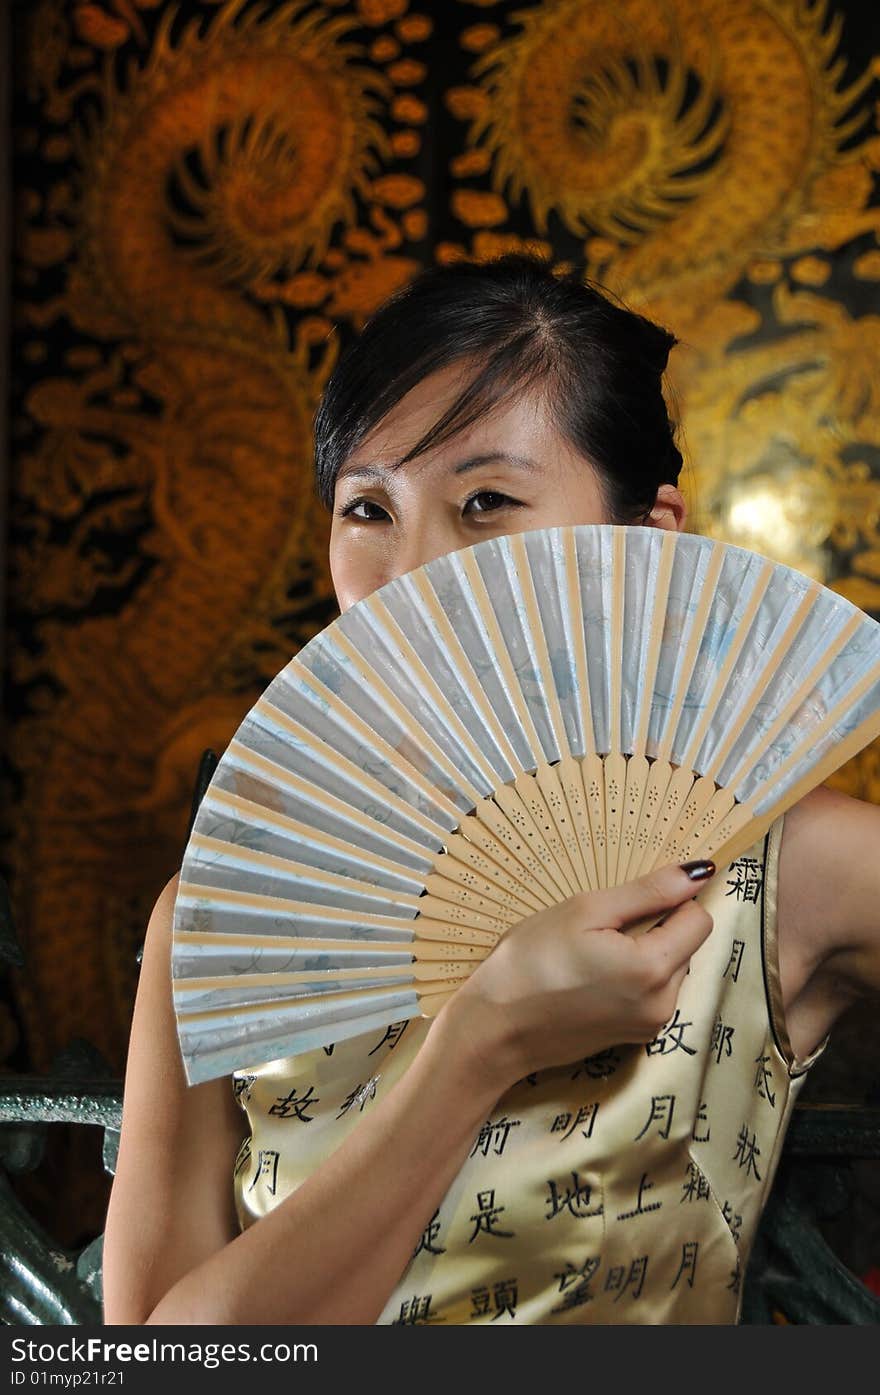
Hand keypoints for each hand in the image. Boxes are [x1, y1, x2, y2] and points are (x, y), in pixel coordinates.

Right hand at [439, 860, 714, 1088]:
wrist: (494, 1030)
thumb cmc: (530, 963)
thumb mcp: (585, 911)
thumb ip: (648, 892)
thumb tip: (699, 873)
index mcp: (654, 969)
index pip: (699, 920)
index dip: (670, 902)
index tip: (630, 903)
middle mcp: (664, 1004)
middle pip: (686, 946)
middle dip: (656, 929)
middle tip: (601, 930)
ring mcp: (650, 1026)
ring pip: (671, 968)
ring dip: (645, 953)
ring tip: (592, 956)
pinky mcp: (635, 1038)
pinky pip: (653, 993)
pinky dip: (633, 978)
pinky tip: (591, 978)